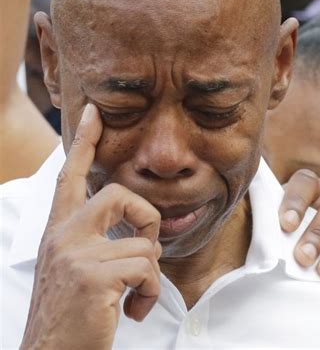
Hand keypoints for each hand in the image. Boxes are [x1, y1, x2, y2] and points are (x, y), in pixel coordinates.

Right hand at [21, 104, 161, 349]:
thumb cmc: (72, 315)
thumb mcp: (77, 271)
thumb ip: (98, 244)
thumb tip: (142, 234)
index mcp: (59, 232)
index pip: (71, 176)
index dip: (85, 142)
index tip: (95, 113)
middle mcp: (63, 237)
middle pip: (118, 194)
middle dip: (145, 218)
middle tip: (146, 248)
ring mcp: (76, 255)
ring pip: (143, 244)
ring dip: (149, 275)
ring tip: (134, 296)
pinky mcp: (93, 276)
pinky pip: (146, 269)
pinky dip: (150, 293)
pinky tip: (133, 311)